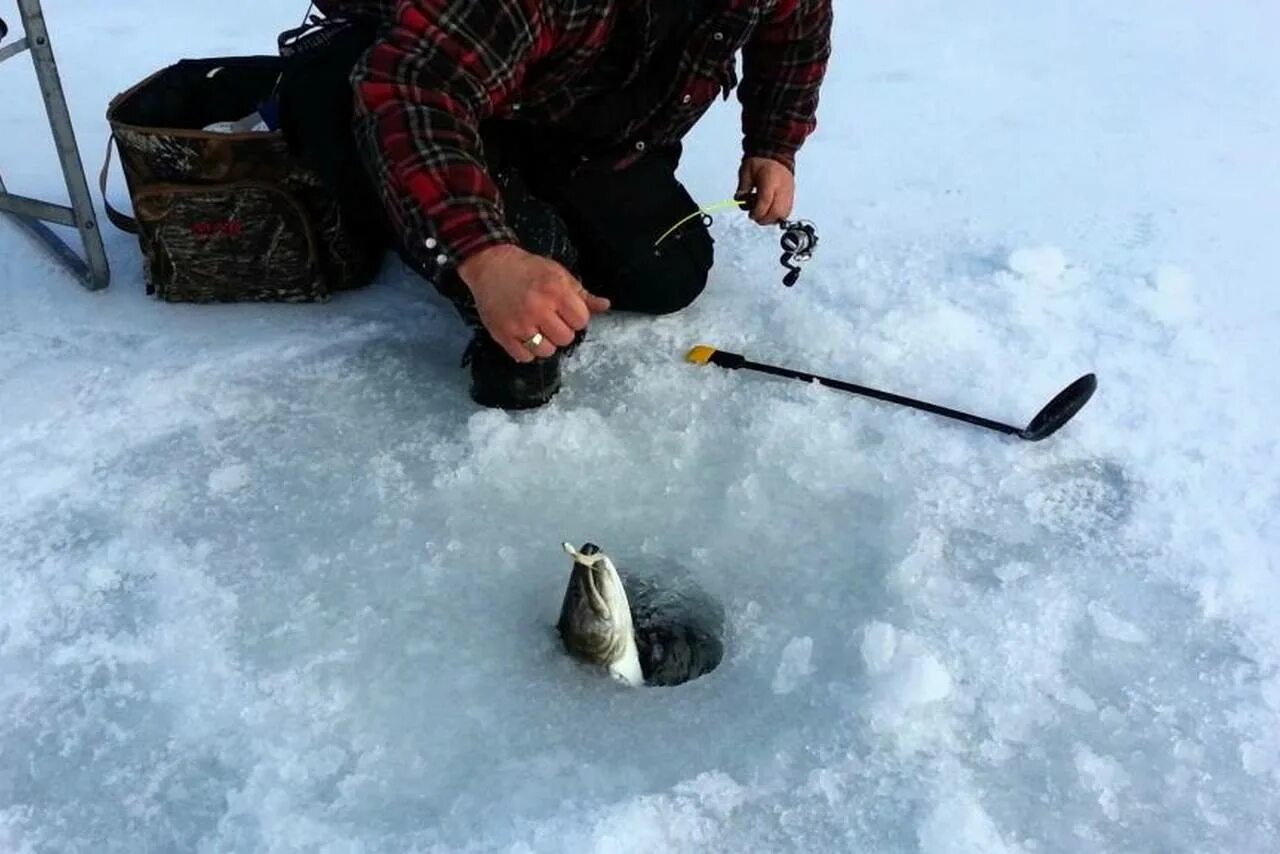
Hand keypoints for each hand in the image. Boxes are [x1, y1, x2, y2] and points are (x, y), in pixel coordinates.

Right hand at [457, 244, 610, 362]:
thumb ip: (582, 294)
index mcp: (556, 291)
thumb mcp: (558, 275)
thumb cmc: (528, 269)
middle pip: (565, 338)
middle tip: (550, 319)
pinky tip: (524, 336)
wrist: (490, 265)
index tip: (566, 312)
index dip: (576, 318)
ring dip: (545, 343)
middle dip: (561, 330)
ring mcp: (520, 323)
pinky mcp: (503, 334)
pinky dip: (527, 351)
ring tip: (537, 329)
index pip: (581, 321)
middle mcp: (539, 308)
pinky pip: (524, 357)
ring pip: (546, 351)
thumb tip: (605, 306)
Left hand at [736, 157, 795, 224]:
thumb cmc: (762, 162)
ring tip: (762, 212)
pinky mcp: (790, 196)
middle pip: (777, 212)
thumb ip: (742, 187)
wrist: (776, 155)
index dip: (757, 212)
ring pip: (783, 214)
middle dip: (764, 218)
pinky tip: (769, 210)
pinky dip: (777, 216)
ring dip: (771, 219)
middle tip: (755, 215)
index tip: (751, 214)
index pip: (765, 202)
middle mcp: (782, 187)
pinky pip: (786, 212)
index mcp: (770, 179)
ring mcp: (788, 192)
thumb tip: (739, 199)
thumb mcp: (746, 171)